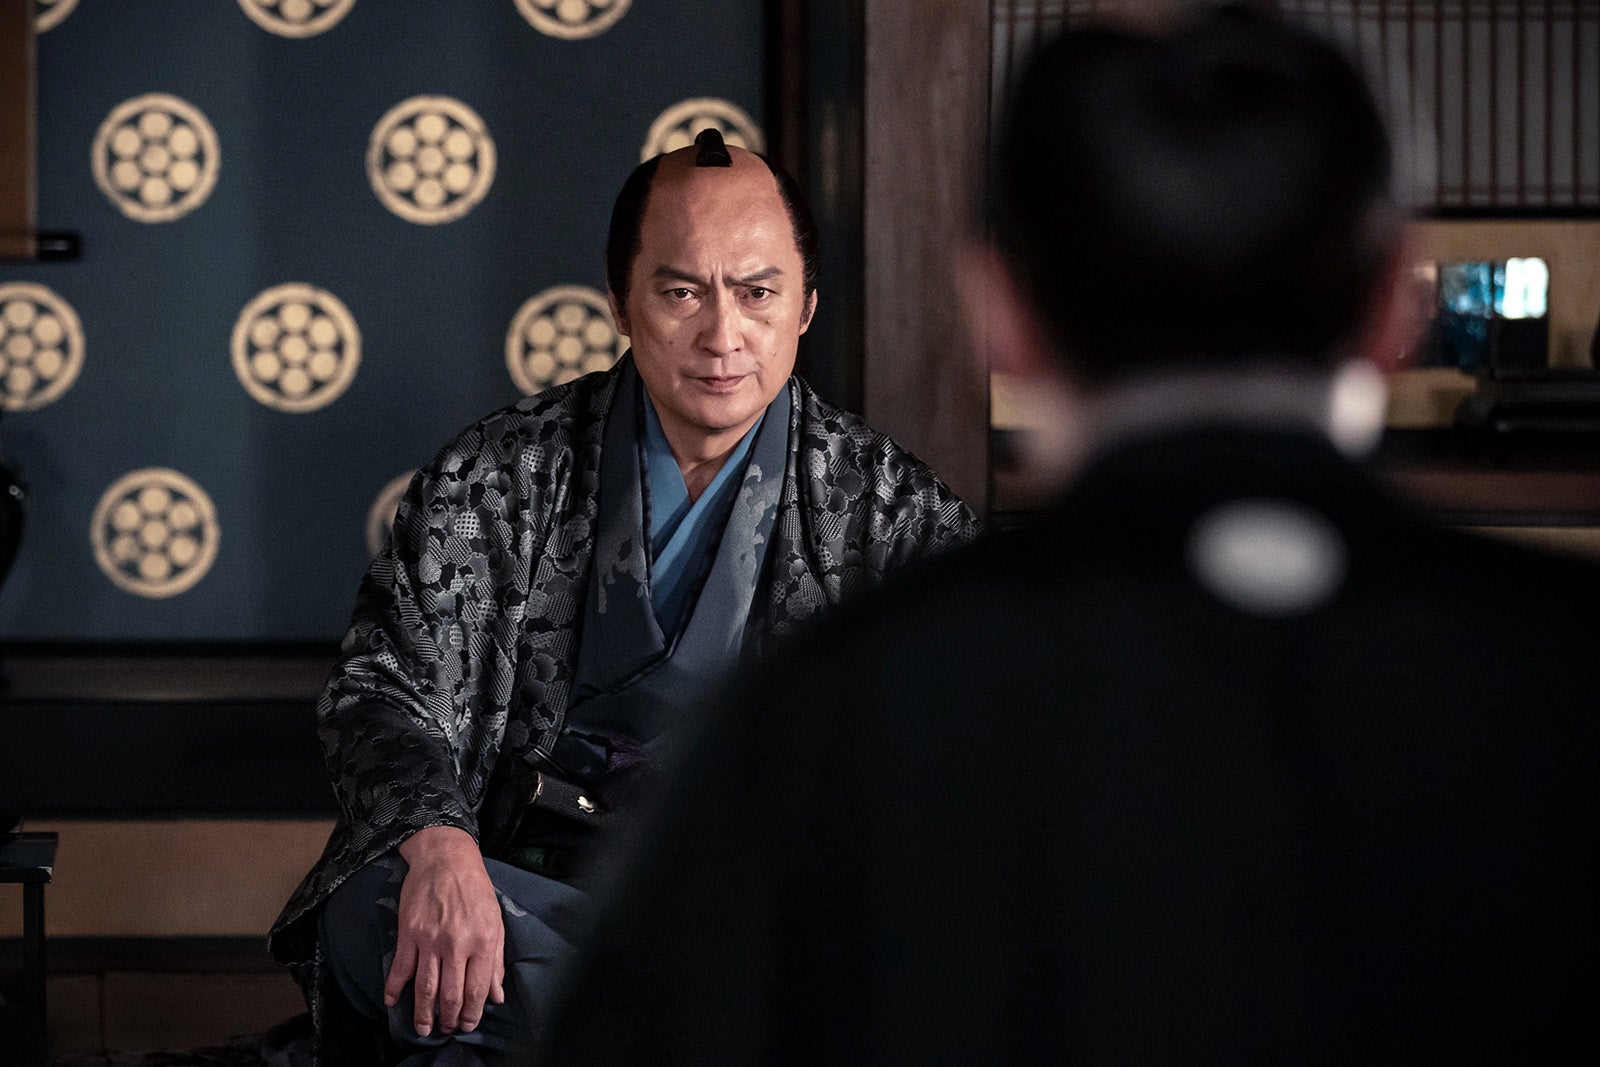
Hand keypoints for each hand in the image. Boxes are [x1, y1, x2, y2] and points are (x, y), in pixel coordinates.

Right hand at [388, 826, 506, 1036]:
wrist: (446, 859)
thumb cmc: (476, 890)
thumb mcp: (496, 922)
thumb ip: (496, 961)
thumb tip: (496, 996)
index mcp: (483, 942)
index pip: (477, 991)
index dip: (471, 1014)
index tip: (467, 1026)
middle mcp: (457, 944)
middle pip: (450, 995)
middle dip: (448, 1019)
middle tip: (446, 1029)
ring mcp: (430, 940)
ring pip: (425, 988)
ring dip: (423, 1013)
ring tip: (423, 1028)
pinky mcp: (409, 932)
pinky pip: (400, 968)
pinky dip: (394, 988)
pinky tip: (391, 1001)